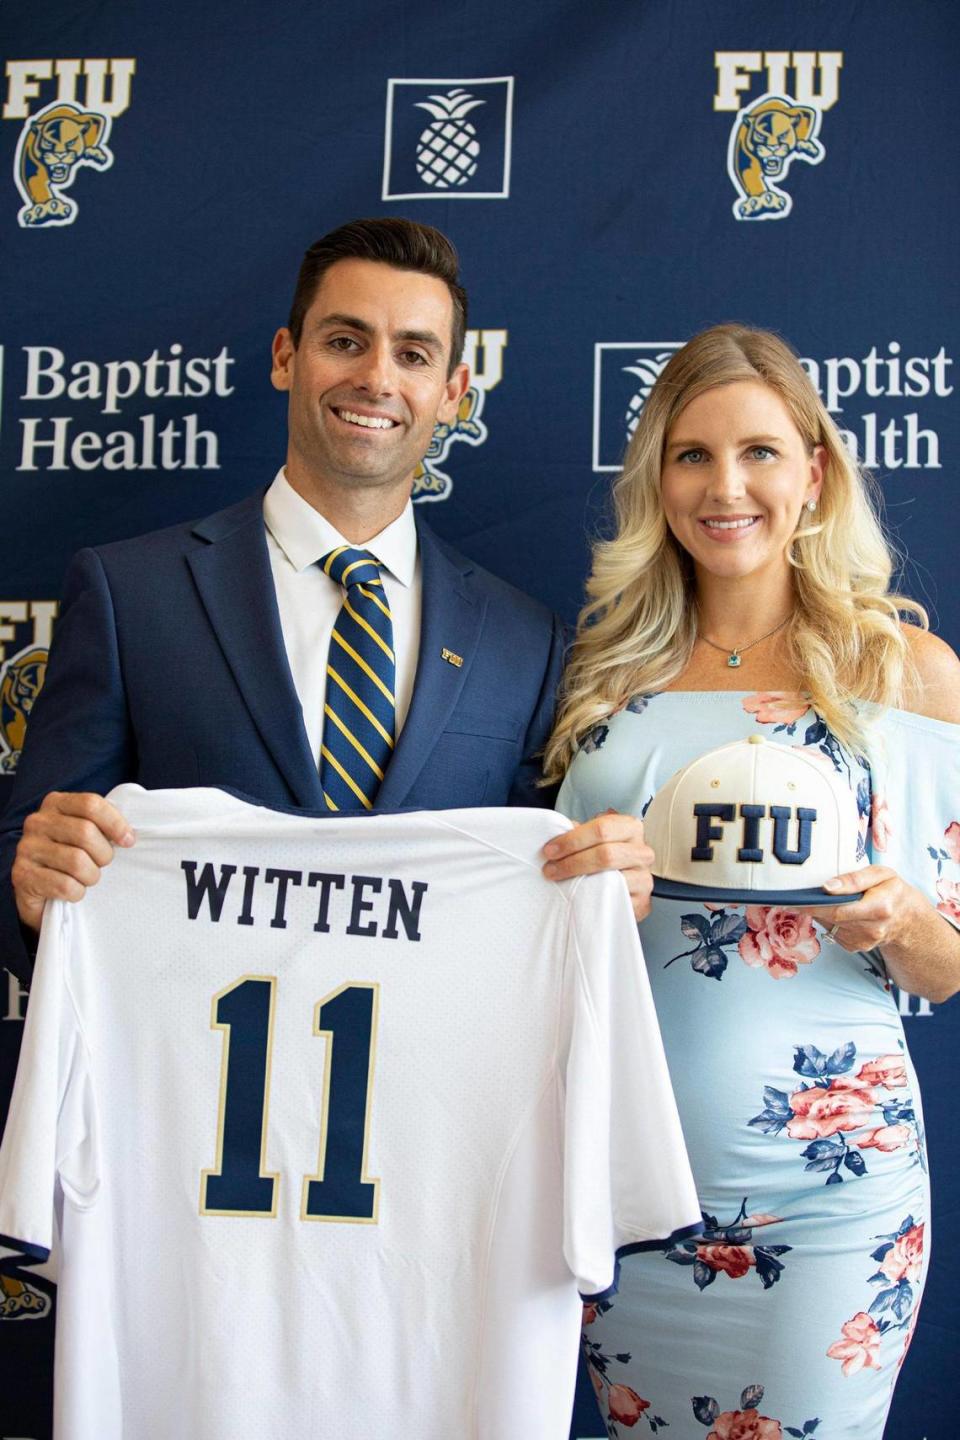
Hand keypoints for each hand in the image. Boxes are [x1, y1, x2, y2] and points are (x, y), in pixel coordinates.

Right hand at [11, 792, 134, 933]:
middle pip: (86, 832)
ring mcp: (27, 848)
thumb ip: (102, 825)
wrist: (40, 890)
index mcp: (56, 803)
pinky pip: (64, 885)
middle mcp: (37, 821)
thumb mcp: (85, 833)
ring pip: (77, 862)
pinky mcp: (22, 874)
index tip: (128, 840)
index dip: (115, 823)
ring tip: (86, 877)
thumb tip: (128, 836)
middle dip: (103, 854)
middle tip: (101, 864)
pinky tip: (72, 890)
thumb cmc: (71, 856)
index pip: (91, 804)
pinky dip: (76, 892)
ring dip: (91, 876)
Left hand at [543, 811, 654, 921]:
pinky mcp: (642, 902)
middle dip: (572, 862)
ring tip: (558, 881)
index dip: (573, 839)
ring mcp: (644, 878)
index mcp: (630, 828)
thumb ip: (577, 834)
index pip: (602, 828)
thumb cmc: (606, 859)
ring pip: (610, 878)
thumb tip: (556, 834)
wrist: (621, 887)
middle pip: (605, 854)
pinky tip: (576, 895)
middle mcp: (642, 851)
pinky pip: (614, 900)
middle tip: (550, 868)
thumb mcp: (592, 840)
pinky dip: (591, 898)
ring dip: (578, 880)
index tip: (550, 850)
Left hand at [797, 865, 924, 953]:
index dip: (813, 905)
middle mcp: (871, 930)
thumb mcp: (881, 874)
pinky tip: (836, 910)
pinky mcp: (854, 947)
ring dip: (821, 913)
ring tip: (821, 898)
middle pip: (830, 918)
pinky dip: (829, 920)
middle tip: (796, 895)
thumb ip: (854, 879)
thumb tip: (827, 887)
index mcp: (879, 908)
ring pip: (829, 925)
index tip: (794, 898)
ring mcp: (862, 942)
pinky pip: (832, 931)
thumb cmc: (893, 891)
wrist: (907, 920)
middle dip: (812, 906)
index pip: (837, 910)